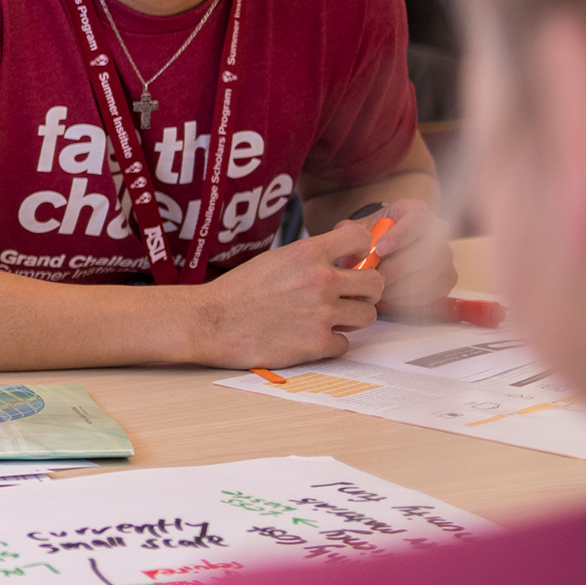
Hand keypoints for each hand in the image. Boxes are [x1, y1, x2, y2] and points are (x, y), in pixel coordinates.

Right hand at [186, 221, 383, 368]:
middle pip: (376, 283)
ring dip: (351, 319)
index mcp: (308, 253)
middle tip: (346, 298)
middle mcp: (321, 280)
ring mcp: (321, 313)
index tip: (352, 261)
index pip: (362, 240)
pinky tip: (308, 337)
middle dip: (364, 291)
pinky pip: (345, 344)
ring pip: (368, 315)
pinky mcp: (316, 343)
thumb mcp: (276, 259)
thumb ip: (311, 257)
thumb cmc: (239, 291)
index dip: (362, 251)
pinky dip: (330, 343)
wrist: (210, 321)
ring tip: (326, 319)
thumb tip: (346, 253)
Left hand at [343, 197, 454, 315]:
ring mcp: (445, 256)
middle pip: (426, 251)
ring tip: (379, 289)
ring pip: (430, 274)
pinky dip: (410, 298)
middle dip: (398, 267)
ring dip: (402, 285)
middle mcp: (437, 231)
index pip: (416, 221)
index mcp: (417, 211)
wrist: (393, 246)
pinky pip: (433, 292)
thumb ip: (350, 231)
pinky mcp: (448, 278)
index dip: (400, 236)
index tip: (379, 249)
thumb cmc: (377, 235)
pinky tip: (390, 297)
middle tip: (376, 278)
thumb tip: (343, 238)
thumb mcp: (362, 226)